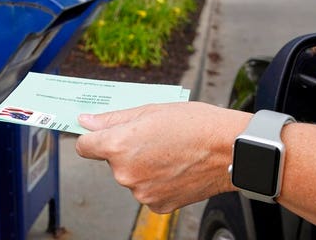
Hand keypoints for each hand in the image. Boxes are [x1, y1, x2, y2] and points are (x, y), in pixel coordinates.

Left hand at [76, 102, 250, 212]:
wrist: (231, 150)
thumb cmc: (196, 125)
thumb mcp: (150, 110)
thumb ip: (113, 119)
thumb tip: (87, 121)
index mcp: (118, 146)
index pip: (84, 146)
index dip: (93, 137)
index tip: (100, 134)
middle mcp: (125, 173)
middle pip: (111, 161)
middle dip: (126, 150)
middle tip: (153, 138)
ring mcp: (141, 192)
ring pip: (130, 176)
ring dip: (142, 166)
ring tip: (169, 152)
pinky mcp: (157, 204)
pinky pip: (147, 190)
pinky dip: (156, 180)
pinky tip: (174, 168)